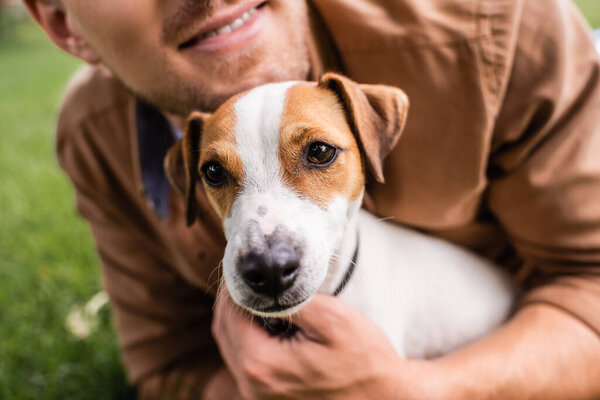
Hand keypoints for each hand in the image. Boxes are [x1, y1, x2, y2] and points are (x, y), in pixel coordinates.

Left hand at [211, 289, 441, 399]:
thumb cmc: (364, 359)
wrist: (384, 398)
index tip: (243, 264)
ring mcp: (258, 393)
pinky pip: (244, 359)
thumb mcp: (332, 319)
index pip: (229, 315)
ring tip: (253, 291)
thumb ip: (290, 301)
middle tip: (245, 273)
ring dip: (238, 316)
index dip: (233, 286)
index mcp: (262, 364)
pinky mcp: (267, 395)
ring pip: (231, 345)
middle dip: (231, 299)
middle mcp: (252, 384)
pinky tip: (263, 318)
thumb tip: (259, 286)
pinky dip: (247, 334)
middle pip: (223, 331)